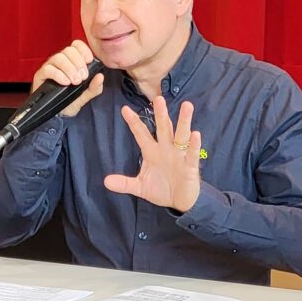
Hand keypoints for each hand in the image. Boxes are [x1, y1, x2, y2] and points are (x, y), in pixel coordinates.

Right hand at [31, 40, 104, 117]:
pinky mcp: (41, 75)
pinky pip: (48, 69)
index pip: (77, 45)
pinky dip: (58, 74)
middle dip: (78, 63)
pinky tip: (65, 82)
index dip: (83, 50)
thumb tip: (100, 76)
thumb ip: (95, 87)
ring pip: (58, 58)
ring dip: (69, 68)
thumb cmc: (71, 101)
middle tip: (82, 77)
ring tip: (75, 82)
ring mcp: (50, 67)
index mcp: (72, 61)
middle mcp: (61, 61)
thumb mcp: (86, 94)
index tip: (89, 60)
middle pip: (68, 50)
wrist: (59, 114)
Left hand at [103, 96, 201, 211]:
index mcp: (152, 151)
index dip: (134, 122)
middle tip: (158, 98)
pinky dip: (194, 144)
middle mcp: (166, 148)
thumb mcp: (140, 187)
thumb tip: (106, 181)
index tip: (124, 109)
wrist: (179, 201)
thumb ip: (124, 183)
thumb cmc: (161, 189)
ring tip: (187, 105)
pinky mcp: (190, 165)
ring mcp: (179, 155)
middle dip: (161, 114)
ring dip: (184, 121)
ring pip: (181, 135)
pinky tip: (195, 134)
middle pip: (164, 128)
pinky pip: (192, 153)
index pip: (141, 134)